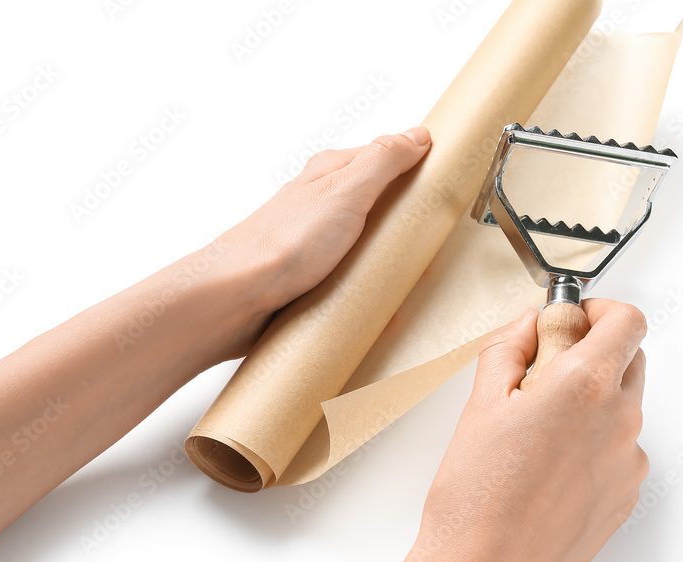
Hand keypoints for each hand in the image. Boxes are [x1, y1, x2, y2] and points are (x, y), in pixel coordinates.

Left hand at [185, 127, 431, 361]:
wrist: (235, 298)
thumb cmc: (281, 244)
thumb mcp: (345, 191)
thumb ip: (382, 161)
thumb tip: (416, 135)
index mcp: (331, 176)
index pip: (386, 159)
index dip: (417, 167)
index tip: (447, 179)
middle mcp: (322, 205)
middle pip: (379, 205)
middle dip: (406, 224)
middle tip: (430, 241)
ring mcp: (316, 243)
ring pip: (366, 246)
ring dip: (387, 263)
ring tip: (406, 279)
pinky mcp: (311, 279)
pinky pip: (350, 281)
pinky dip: (367, 291)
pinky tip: (377, 306)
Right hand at [372, 300, 648, 561]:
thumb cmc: (474, 500)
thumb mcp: (480, 403)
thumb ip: (510, 348)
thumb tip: (530, 326)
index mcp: (585, 386)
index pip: (627, 320)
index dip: (600, 310)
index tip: (573, 319)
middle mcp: (620, 421)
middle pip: (629, 359)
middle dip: (592, 353)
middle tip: (541, 372)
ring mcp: (628, 463)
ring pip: (622, 408)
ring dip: (590, 402)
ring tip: (534, 433)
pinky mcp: (625, 497)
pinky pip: (618, 451)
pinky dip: (593, 444)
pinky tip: (546, 468)